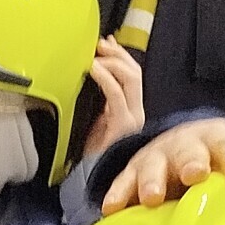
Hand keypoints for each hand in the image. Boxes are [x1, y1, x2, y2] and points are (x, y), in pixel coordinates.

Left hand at [83, 37, 144, 154]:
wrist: (88, 181)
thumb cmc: (88, 154)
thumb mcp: (94, 121)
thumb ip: (98, 100)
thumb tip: (92, 73)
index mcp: (130, 111)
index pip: (132, 75)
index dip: (120, 56)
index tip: (106, 43)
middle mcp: (136, 113)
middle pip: (134, 71)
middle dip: (117, 54)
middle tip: (100, 44)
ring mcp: (132, 118)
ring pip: (131, 77)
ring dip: (112, 62)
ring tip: (95, 56)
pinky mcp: (123, 126)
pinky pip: (116, 94)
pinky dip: (104, 77)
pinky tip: (93, 69)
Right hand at [101, 116, 224, 212]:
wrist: (191, 148)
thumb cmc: (223, 162)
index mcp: (219, 140)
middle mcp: (186, 145)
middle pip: (188, 151)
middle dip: (191, 162)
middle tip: (195, 175)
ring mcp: (158, 158)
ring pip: (152, 165)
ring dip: (152, 180)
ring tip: (153, 198)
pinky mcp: (134, 173)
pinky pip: (124, 183)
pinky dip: (118, 194)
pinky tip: (112, 209)